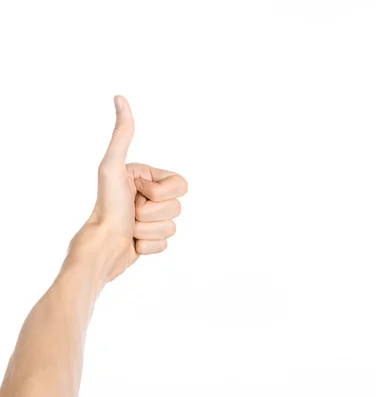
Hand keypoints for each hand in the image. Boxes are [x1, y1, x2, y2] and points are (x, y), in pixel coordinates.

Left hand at [73, 96, 187, 282]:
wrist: (102, 246)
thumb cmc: (107, 206)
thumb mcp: (113, 167)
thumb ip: (122, 134)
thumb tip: (119, 97)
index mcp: (147, 178)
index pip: (181, 185)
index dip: (162, 193)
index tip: (138, 193)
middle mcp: (150, 197)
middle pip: (178, 208)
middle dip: (153, 214)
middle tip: (131, 213)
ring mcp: (152, 219)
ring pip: (173, 227)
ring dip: (149, 230)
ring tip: (130, 228)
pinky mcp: (152, 240)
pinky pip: (166, 244)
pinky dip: (149, 245)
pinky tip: (133, 241)